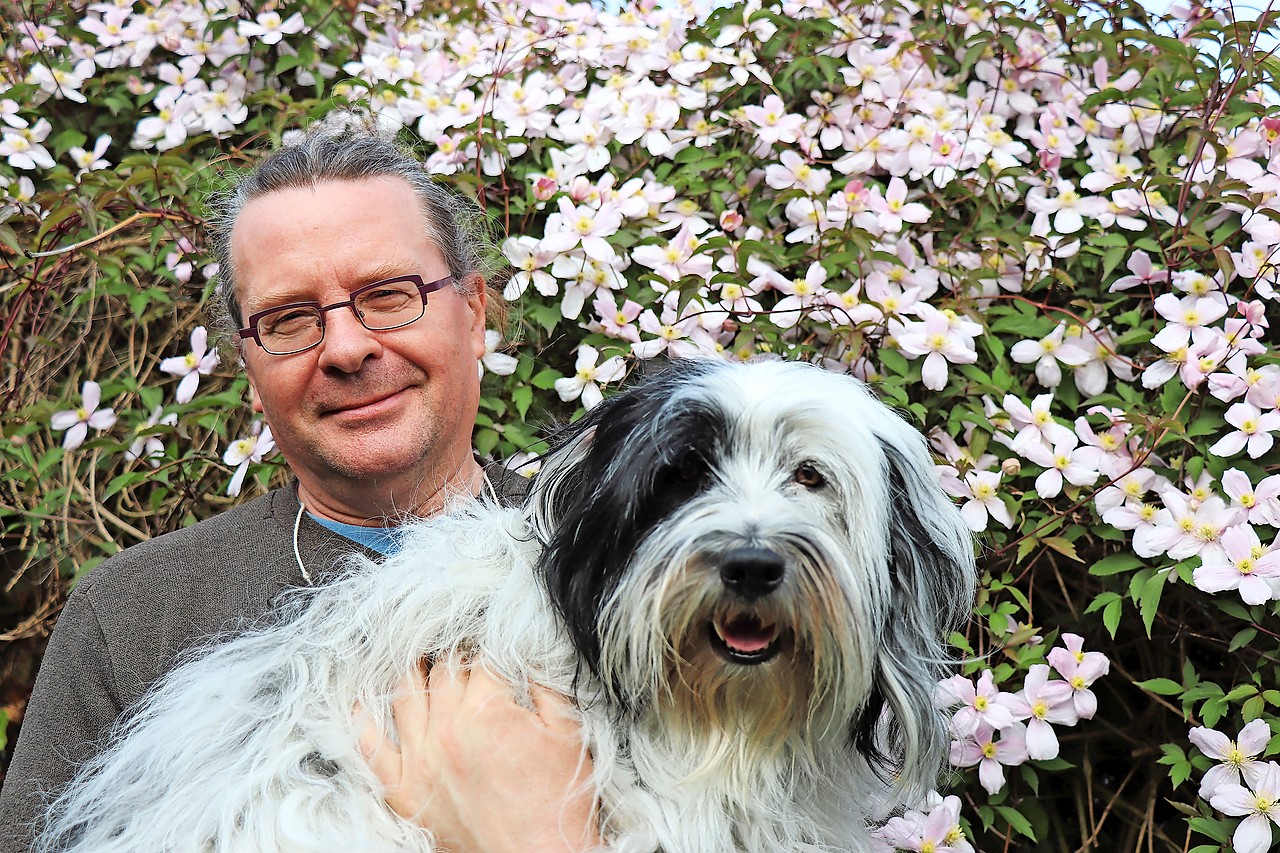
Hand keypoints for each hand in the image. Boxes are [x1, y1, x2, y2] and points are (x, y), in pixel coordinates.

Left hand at [357, 658, 599, 852]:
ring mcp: (421, 762)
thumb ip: (545, 684)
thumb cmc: (558, 801)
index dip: (490, 646)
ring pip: (404, 695)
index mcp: (487, 712)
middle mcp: (447, 731)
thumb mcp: (567, 731)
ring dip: (412, 671)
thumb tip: (527, 652)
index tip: (493, 642)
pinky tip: (364, 702)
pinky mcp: (405, 792)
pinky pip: (371, 749)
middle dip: (455, 654)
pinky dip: (364, 722)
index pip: (481, 658)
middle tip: (462, 649)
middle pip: (442, 670)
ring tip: (418, 659)